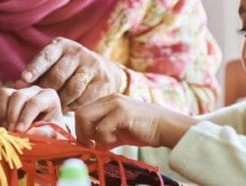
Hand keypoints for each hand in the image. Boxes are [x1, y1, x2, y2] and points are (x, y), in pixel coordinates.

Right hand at [0, 86, 62, 136]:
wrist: (42, 130)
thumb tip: (30, 133)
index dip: (25, 117)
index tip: (19, 131)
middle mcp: (36, 90)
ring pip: (7, 94)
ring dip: (5, 113)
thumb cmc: (50, 131)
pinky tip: (4, 123)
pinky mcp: (11, 94)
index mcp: (50, 97)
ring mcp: (23, 90)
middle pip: (19, 96)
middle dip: (13, 115)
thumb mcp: (52, 135)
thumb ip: (44, 133)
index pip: (35, 103)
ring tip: (9, 129)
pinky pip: (1, 95)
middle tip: (12, 132)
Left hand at [19, 37, 126, 109]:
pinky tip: (68, 107)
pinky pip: (85, 97)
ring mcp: (92, 65)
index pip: (46, 56)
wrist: (103, 70)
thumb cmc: (68, 69)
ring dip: (61, 101)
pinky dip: (74, 105)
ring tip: (55, 107)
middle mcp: (77, 52)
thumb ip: (36, 74)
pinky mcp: (103, 80)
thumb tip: (16, 86)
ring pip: (72, 88)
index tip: (24, 79)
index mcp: (61, 46)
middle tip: (39, 103)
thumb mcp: (53, 64)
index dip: (35, 68)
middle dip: (47, 91)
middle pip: (58, 75)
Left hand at [74, 94, 196, 148]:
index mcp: (107, 101)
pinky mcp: (122, 112)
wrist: (166, 127)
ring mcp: (115, 103)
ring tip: (105, 144)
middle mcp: (109, 99)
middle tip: (92, 146)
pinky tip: (116, 141)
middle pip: (79, 113)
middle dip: (82, 133)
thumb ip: (104, 135)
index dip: (81, 130)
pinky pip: (101, 128)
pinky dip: (104, 140)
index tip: (89, 144)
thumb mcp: (119, 131)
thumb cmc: (144, 130)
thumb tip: (89, 146)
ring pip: (85, 117)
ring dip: (90, 135)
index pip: (82, 112)